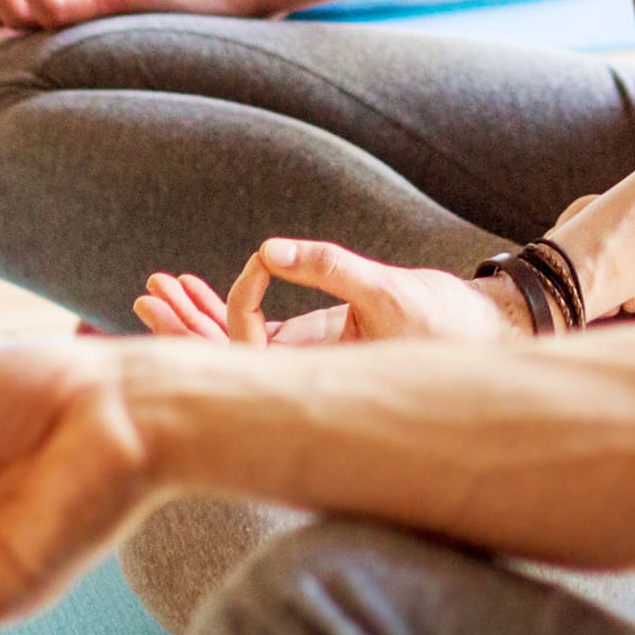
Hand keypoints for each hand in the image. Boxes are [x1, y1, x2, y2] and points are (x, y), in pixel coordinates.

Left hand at [132, 237, 523, 348]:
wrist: (489, 338)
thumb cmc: (446, 321)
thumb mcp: (389, 289)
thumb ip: (332, 268)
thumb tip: (268, 249)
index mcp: (320, 383)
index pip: (249, 360)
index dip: (232, 314)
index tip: (261, 262)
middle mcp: (304, 385)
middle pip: (226, 365)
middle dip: (185, 327)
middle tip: (145, 294)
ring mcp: (303, 370)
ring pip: (234, 354)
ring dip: (198, 319)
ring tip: (159, 289)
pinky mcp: (312, 353)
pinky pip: (255, 341)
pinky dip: (227, 314)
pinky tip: (196, 293)